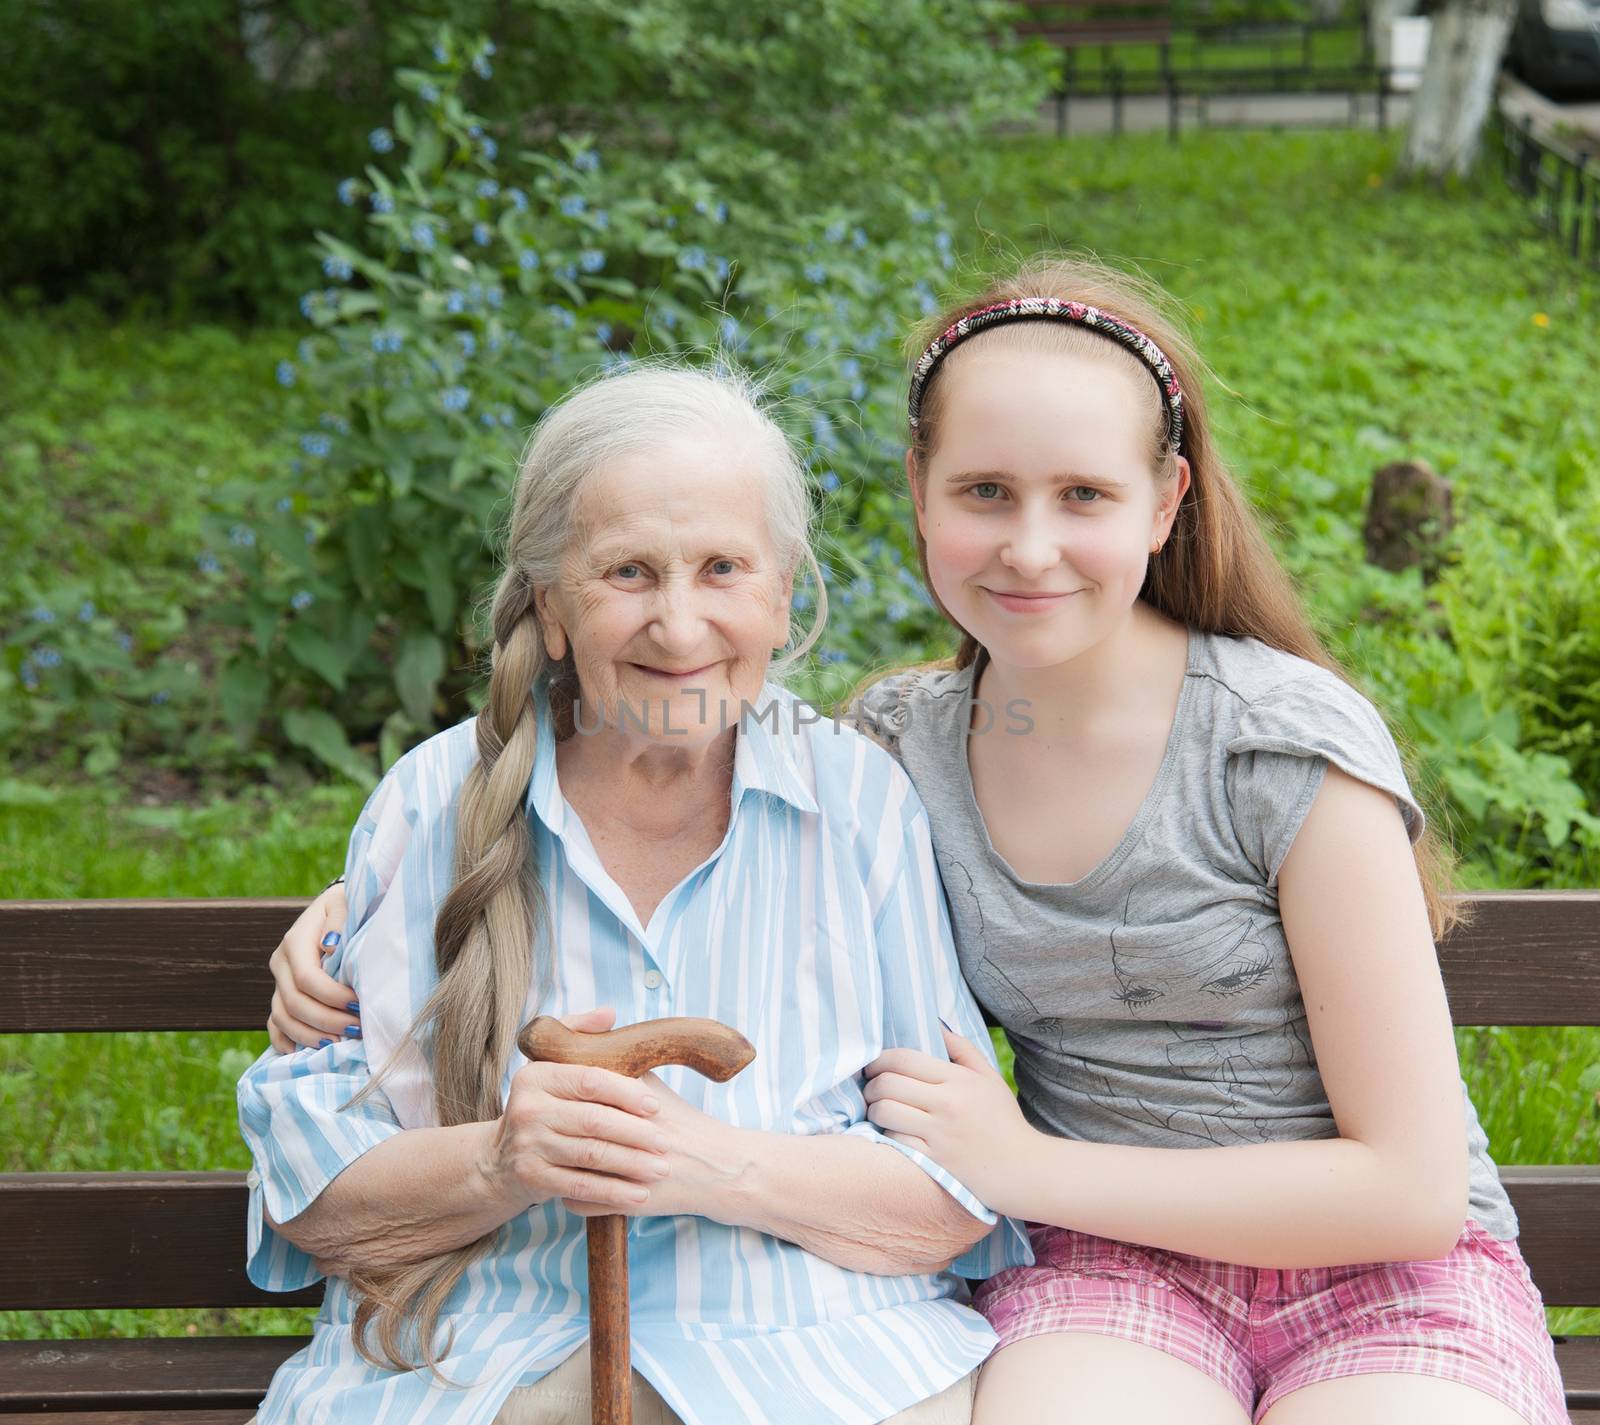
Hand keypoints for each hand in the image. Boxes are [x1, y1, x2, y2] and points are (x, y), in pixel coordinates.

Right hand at [267, 884, 353, 1052]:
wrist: (338, 909)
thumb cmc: (349, 906)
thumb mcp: (346, 903)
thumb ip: (339, 919)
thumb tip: (330, 945)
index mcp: (294, 941)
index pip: (307, 979)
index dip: (332, 997)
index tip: (358, 1005)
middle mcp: (281, 963)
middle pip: (295, 1004)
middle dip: (327, 1021)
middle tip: (357, 1030)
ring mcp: (278, 982)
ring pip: (282, 1018)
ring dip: (311, 1036)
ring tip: (340, 1044)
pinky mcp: (281, 996)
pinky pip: (275, 1025)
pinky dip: (287, 1042)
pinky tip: (305, 1054)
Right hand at [488, 1008, 672, 1213]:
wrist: (500, 1158)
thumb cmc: (544, 1104)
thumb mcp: (551, 1063)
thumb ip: (579, 1032)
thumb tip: (610, 1014)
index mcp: (537, 1076)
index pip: (590, 1080)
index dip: (626, 1092)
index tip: (655, 1105)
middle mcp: (527, 1109)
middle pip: (593, 1121)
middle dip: (635, 1133)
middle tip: (665, 1142)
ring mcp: (528, 1146)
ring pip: (591, 1155)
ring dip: (631, 1164)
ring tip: (660, 1168)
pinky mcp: (532, 1179)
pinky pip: (580, 1187)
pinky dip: (613, 1192)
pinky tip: (639, 1195)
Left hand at [559, 1070, 739, 1221]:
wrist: (720, 1168)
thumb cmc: (685, 1124)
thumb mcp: (653, 1087)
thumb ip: (619, 1070)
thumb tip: (581, 1052)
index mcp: (636, 1098)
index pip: (584, 1092)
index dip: (559, 1098)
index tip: (544, 1101)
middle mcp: (632, 1132)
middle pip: (573, 1131)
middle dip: (551, 1132)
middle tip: (533, 1131)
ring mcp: (630, 1169)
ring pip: (572, 1168)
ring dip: (556, 1165)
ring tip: (548, 1159)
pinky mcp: (631, 1201)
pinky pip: (581, 1200)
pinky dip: (569, 1195)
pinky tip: (565, 1186)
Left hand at [863, 1028, 1036, 1211]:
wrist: (1023, 1168)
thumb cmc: (1003, 1120)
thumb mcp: (989, 1077)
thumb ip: (962, 1048)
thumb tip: (935, 1024)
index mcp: (959, 1079)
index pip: (903, 1058)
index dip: (879, 1060)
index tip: (874, 1066)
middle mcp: (948, 1104)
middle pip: (887, 1083)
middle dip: (870, 1085)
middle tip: (871, 1089)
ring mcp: (940, 1134)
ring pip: (884, 1112)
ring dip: (874, 1110)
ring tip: (878, 1110)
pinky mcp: (935, 1161)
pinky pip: (895, 1141)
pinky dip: (888, 1135)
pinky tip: (894, 1133)